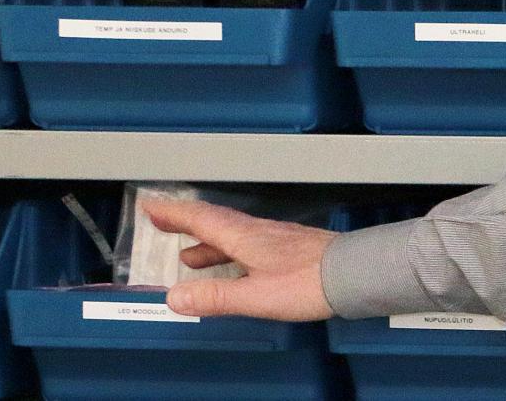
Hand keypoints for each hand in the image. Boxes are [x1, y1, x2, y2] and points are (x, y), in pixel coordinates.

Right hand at [138, 197, 337, 321]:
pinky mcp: (291, 249)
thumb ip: (215, 297)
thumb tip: (173, 298)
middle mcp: (258, 231)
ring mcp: (276, 238)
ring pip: (233, 234)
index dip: (173, 213)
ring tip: (188, 257)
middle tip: (162, 224)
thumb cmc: (308, 283)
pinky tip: (234, 267)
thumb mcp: (255, 295)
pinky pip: (250, 244)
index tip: (150, 207)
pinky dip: (231, 251)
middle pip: (215, 222)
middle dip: (186, 223)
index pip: (201, 218)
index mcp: (244, 236)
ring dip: (208, 242)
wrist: (356, 273)